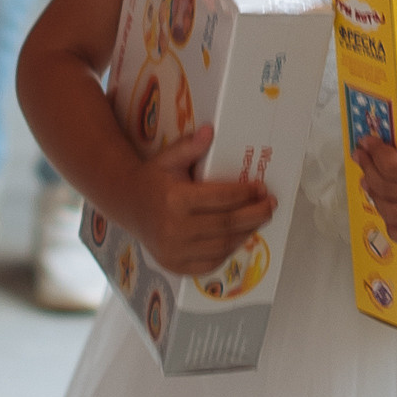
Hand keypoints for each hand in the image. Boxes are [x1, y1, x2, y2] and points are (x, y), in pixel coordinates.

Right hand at [130, 125, 274, 281]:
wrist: (127, 204)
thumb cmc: (152, 179)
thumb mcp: (168, 158)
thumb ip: (189, 146)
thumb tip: (210, 131)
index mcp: (175, 200)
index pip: (221, 199)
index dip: (245, 194)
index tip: (260, 188)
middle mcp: (174, 229)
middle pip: (227, 225)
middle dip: (254, 215)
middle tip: (270, 204)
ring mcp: (174, 251)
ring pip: (222, 245)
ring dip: (246, 232)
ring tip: (260, 219)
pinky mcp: (174, 265)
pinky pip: (210, 262)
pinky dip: (229, 250)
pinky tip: (239, 236)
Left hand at [356, 100, 396, 245]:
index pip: (392, 166)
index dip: (373, 153)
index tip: (367, 141)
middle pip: (386, 188)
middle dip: (367, 169)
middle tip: (362, 155)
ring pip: (391, 214)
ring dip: (374, 196)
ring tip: (370, 179)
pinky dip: (393, 228)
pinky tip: (389, 209)